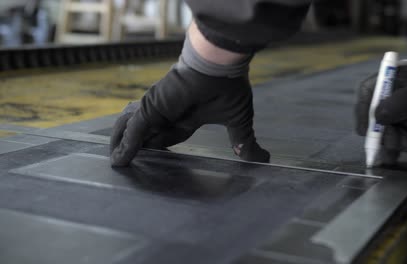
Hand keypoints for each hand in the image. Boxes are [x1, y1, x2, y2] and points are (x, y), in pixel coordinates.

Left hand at [110, 61, 268, 165]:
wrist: (220, 67)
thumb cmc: (229, 88)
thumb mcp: (238, 122)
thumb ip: (244, 143)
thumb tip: (264, 160)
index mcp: (189, 115)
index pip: (171, 135)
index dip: (162, 146)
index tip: (154, 157)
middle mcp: (170, 111)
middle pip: (150, 133)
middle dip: (140, 146)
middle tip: (128, 162)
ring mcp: (158, 108)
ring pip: (135, 129)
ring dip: (125, 145)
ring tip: (117, 161)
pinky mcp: (150, 107)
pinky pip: (135, 130)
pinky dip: (126, 145)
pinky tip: (119, 161)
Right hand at [355, 59, 406, 163]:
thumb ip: (398, 103)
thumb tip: (377, 117)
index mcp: (402, 75)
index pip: (371, 88)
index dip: (364, 107)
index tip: (364, 129)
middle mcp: (401, 90)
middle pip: (376, 110)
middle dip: (381, 130)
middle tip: (390, 144)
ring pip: (385, 126)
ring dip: (389, 140)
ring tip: (404, 148)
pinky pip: (396, 135)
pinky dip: (394, 146)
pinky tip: (396, 156)